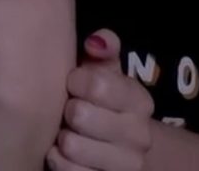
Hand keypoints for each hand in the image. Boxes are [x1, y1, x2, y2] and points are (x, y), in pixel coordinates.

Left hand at [48, 29, 154, 170]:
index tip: (74, 83)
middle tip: (70, 111)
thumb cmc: (99, 102)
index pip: (97, 83)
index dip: (75, 81)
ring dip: (61, 138)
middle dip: (67, 111)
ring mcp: (127, 165)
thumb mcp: (103, 73)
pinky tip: (62, 153)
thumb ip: (104, 49)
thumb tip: (97, 40)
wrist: (116, 150)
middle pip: (80, 115)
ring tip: (66, 132)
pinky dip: (58, 161)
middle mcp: (140, 136)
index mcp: (140, 101)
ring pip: (72, 146)